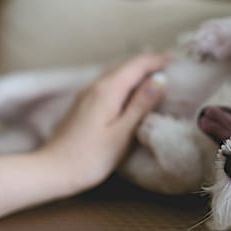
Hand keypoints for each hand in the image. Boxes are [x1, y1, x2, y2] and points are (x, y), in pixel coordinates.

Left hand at [39, 53, 167, 190]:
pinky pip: (109, 83)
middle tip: (171, 66)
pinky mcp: (83, 104)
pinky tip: (132, 91)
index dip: (159, 59)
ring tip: (156, 75)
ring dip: (137, 70)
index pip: (137, 64)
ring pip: (116, 72)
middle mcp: (95, 86)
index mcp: (108, 90)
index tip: (178, 60)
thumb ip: (141, 105)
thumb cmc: (90, 157)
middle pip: (126, 64)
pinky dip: (125, 81)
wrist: (52, 170)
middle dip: (149, 62)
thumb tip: (160, 80)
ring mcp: (87, 94)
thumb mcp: (122, 133)